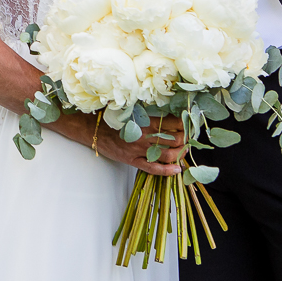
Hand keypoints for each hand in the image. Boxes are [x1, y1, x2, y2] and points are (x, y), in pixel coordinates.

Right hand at [53, 113, 185, 175]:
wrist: (92, 129)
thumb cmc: (111, 117)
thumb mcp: (130, 110)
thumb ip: (147, 111)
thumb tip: (168, 111)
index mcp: (145, 121)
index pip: (173, 123)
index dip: (185, 124)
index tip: (189, 123)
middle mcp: (144, 137)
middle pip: (175, 140)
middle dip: (186, 140)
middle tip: (189, 138)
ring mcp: (139, 151)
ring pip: (168, 155)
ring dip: (180, 154)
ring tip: (184, 151)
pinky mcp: (133, 161)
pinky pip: (154, 169)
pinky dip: (168, 171)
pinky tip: (177, 169)